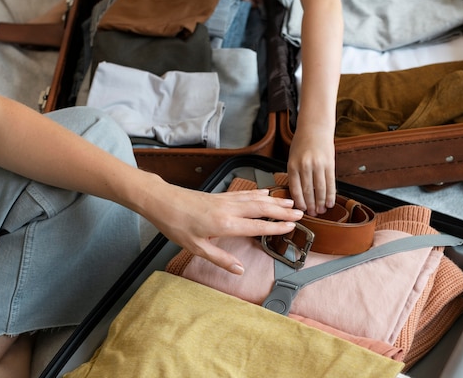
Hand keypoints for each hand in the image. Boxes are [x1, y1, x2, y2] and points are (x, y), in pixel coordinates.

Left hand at [144, 181, 303, 274]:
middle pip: (262, 209)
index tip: (292, 227)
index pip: (257, 226)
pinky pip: (244, 194)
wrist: (162, 201)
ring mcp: (225, 200)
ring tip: (290, 202)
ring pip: (255, 199)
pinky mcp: (220, 196)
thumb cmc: (176, 225)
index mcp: (224, 224)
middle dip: (282, 211)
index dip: (276, 227)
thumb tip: (240, 270)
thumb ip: (220, 259)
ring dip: (274, 201)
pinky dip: (258, 193)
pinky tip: (265, 193)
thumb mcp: (196, 248)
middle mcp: (229, 210)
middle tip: (300, 212)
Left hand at [287, 123, 335, 216]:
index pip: (295, 189)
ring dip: (321, 202)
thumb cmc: (302, 142)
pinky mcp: (329, 163)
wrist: (315, 127)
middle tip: (313, 214)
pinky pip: (330, 182)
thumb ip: (295, 174)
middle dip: (310, 205)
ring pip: (320, 189)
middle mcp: (304, 166)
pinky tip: (330, 202)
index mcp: (292, 165)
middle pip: (308, 191)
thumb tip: (299, 194)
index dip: (299, 202)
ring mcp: (317, 165)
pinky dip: (330, 194)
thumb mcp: (292, 157)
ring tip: (322, 210)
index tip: (301, 211)